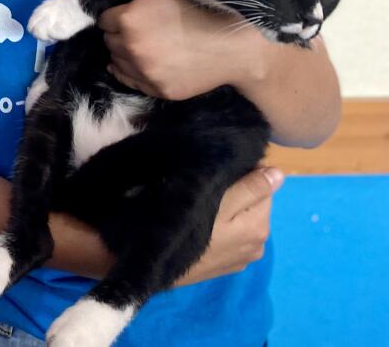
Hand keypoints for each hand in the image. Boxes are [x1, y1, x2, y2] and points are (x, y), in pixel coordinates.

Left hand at [89, 0, 269, 100]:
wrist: (232, 46)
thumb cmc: (196, 10)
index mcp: (128, 20)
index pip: (104, 19)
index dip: (119, 14)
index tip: (135, 14)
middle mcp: (131, 48)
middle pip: (109, 40)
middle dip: (120, 33)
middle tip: (143, 29)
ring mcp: (143, 72)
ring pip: (116, 61)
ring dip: (124, 53)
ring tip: (147, 45)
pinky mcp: (156, 90)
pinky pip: (128, 80)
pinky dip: (132, 71)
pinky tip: (146, 63)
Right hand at [177, 167, 281, 285]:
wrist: (156, 261)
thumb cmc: (188, 226)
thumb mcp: (219, 202)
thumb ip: (252, 188)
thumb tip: (280, 175)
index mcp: (259, 226)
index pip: (265, 187)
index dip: (245, 173)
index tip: (219, 171)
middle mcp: (258, 245)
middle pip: (255, 206)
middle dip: (238, 193)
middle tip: (207, 189)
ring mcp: (242, 258)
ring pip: (242, 221)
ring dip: (230, 211)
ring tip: (202, 207)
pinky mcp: (227, 266)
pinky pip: (232, 237)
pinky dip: (223, 228)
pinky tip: (203, 228)